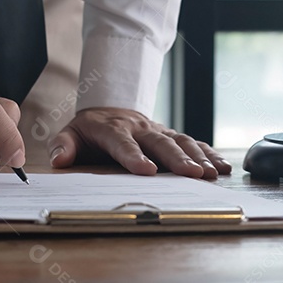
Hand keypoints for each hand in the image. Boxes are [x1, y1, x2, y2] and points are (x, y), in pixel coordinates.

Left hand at [47, 107, 231, 178]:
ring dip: (198, 157)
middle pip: (160, 143)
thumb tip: (59, 159)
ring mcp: (159, 131)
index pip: (123, 143)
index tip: (146, 171)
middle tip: (193, 174)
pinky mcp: (171, 135)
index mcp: (114, 129)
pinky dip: (209, 153)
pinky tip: (223, 167)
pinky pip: (193, 142)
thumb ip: (64, 146)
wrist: (111, 108)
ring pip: (181, 141)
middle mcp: (140, 128)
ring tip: (212, 174)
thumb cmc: (91, 129)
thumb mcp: (71, 133)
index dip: (134, 157)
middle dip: (177, 158)